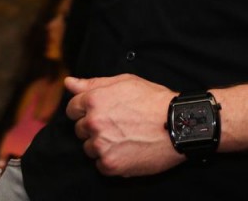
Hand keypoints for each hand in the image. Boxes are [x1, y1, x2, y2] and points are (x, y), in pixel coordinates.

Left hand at [64, 74, 182, 176]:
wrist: (178, 124)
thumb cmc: (153, 100)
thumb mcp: (124, 82)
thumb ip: (92, 83)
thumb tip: (69, 83)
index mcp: (94, 100)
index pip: (71, 109)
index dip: (85, 110)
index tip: (101, 112)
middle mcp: (93, 123)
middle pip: (79, 129)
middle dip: (93, 127)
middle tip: (118, 124)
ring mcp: (101, 145)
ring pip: (89, 148)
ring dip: (101, 144)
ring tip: (125, 137)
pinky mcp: (110, 164)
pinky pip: (100, 164)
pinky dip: (111, 159)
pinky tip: (127, 149)